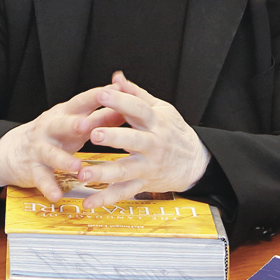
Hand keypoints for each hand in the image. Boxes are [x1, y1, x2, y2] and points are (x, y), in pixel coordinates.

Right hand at [0, 88, 121, 199]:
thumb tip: (129, 102)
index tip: (112, 91)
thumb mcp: (75, 121)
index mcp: (65, 113)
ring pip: (51, 153)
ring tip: (77, 168)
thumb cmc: (55, 133)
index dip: (96, 96)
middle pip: (61, 124)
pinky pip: (41, 178)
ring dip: (64, 160)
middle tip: (86, 125)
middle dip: (73, 124)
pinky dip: (49, 187)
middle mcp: (50, 128)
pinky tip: (57, 195)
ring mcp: (40, 148)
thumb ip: (100, 114)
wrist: (12, 150)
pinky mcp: (33, 168)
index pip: (81, 101)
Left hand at [77, 72, 209, 205]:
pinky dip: (106, 199)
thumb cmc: (173, 132)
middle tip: (94, 135)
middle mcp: (153, 144)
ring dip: (103, 173)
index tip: (101, 94)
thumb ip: (136, 94)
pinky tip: (89, 202)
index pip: (138, 109)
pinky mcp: (144, 183)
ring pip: (125, 170)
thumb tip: (117, 77)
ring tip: (84, 173)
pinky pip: (124, 193)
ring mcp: (148, 166)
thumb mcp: (160, 109)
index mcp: (156, 122)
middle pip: (133, 140)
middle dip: (114, 137)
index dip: (120, 100)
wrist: (195, 162)